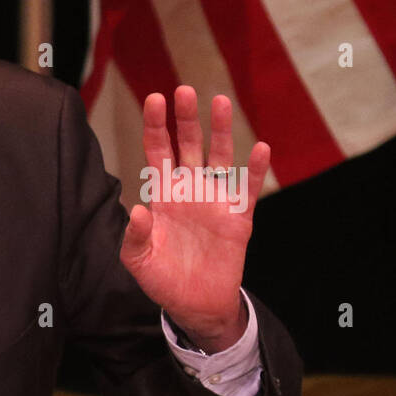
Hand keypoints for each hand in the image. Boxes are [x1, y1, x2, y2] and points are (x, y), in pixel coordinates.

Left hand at [119, 86, 268, 352]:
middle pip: (187, 146)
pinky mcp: (238, 218)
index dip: (155, 126)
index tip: (154, 99)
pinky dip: (255, 169)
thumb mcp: (139, 261)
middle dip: (185, 119)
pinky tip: (260, 147)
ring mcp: (215, 201)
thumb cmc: (162, 279)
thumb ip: (135, 237)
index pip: (157, 152)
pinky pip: (248, 189)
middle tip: (184, 89)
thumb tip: (139, 210)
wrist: (195, 305)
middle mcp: (189, 190)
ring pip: (219, 157)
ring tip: (219, 102)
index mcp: (162, 195)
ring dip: (219, 131)